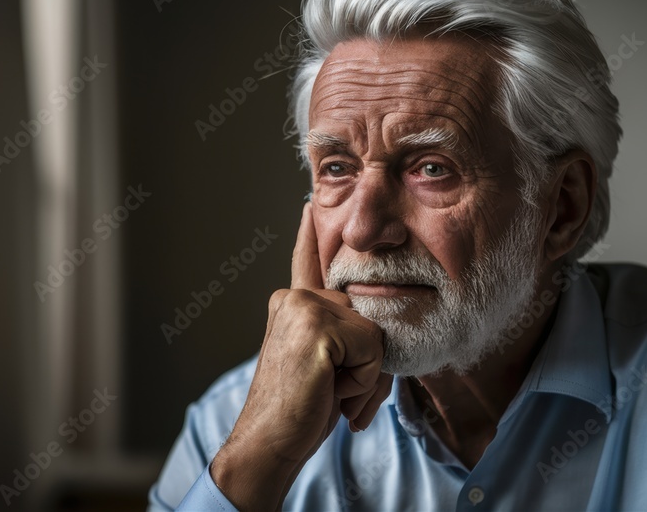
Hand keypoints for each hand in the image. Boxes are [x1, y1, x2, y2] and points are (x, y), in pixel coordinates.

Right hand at [210, 203, 391, 510]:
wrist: (270, 442)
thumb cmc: (301, 411)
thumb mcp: (326, 364)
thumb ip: (343, 337)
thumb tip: (376, 324)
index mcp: (291, 304)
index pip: (306, 261)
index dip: (309, 234)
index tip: (309, 205)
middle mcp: (294, 297)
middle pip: (370, 313)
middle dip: (368, 360)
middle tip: (335, 391)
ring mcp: (304, 308)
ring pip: (375, 332)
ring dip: (365, 373)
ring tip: (331, 392)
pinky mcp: (317, 327)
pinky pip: (373, 349)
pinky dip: (363, 381)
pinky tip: (330, 391)